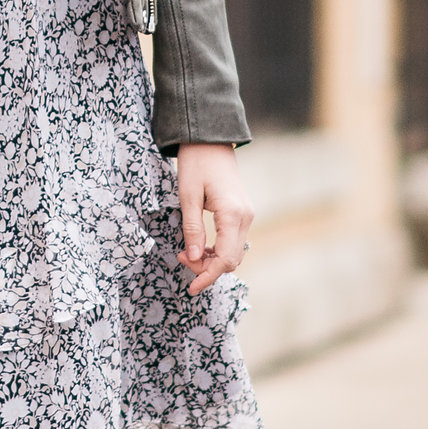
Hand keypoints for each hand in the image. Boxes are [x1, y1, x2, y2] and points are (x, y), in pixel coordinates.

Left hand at [175, 143, 250, 297]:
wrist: (210, 140)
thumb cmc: (196, 163)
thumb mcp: (187, 196)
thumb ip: (192, 228)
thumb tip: (192, 258)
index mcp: (233, 215)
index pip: (224, 259)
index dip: (207, 276)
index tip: (190, 288)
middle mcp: (245, 218)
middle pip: (231, 260)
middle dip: (206, 268)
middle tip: (181, 258)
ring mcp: (247, 215)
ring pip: (234, 253)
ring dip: (212, 260)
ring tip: (186, 251)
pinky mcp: (242, 213)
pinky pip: (233, 241)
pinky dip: (217, 250)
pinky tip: (199, 245)